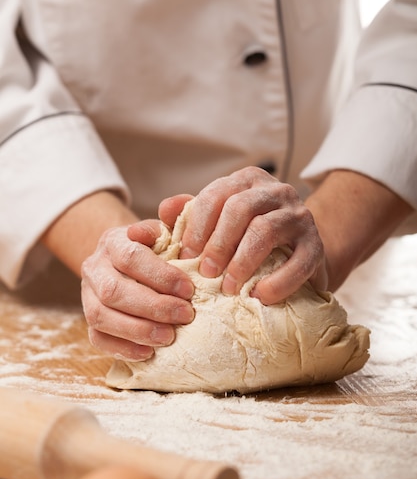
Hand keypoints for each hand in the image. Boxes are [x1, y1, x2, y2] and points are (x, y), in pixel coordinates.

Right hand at [81, 221, 193, 361]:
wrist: (129, 261)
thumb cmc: (157, 247)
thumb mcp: (166, 228)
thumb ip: (175, 216)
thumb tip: (175, 206)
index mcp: (114, 241)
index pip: (131, 258)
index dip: (161, 276)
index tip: (190, 290)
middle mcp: (94, 267)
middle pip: (114, 291)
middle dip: (153, 307)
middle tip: (186, 316)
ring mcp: (87, 295)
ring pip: (101, 316)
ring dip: (137, 330)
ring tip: (170, 337)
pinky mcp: (89, 320)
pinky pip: (97, 338)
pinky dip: (122, 348)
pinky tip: (149, 352)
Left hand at [160, 166, 326, 303]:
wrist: (299, 256)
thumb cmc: (248, 242)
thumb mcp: (217, 226)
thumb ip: (186, 218)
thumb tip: (151, 219)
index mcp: (246, 182)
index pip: (216, 194)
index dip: (195, 227)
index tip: (182, 258)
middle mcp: (275, 191)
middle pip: (240, 208)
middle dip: (216, 243)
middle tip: (203, 274)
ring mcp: (300, 216)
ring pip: (266, 229)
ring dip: (241, 262)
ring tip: (229, 288)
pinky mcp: (316, 247)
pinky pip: (298, 262)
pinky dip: (276, 282)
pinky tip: (259, 297)